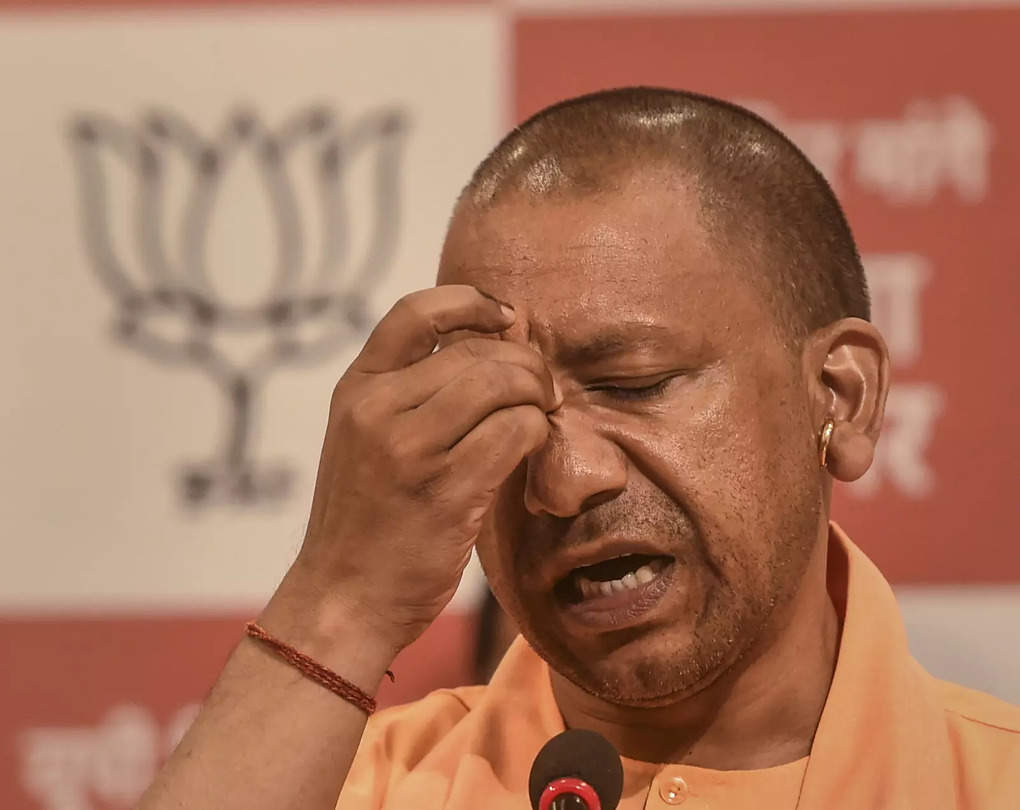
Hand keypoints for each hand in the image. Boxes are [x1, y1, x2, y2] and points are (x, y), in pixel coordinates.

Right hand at [286, 285, 556, 653]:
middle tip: (543, 390)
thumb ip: (414, 394)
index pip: (416, 313)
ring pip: (502, 385)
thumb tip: (495, 348)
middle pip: (478, 351)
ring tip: (542, 417)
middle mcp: (377, 410)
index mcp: (356, 390)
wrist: (343, 599)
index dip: (472, 303)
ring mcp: (409, 449)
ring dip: (537, 396)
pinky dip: (538, 433)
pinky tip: (533, 450)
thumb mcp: (366, 441)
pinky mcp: (446, 490)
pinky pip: (516, 432)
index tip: (507, 318)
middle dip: (526, 364)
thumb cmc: (366, 521)